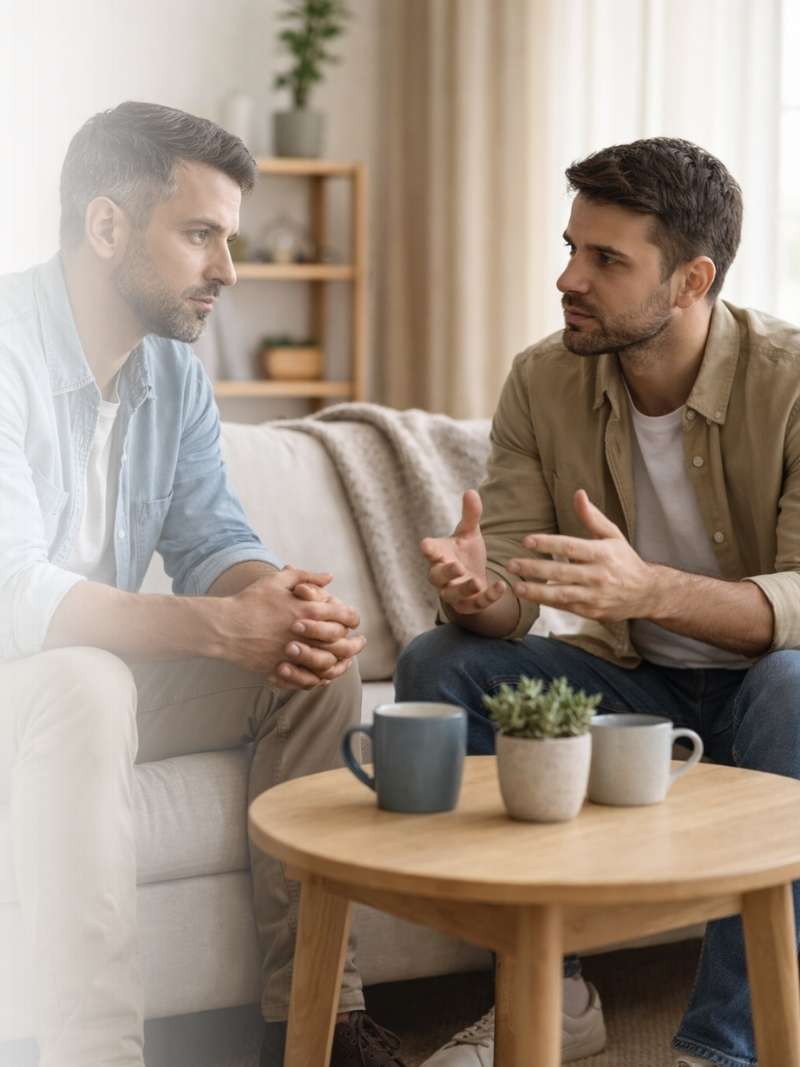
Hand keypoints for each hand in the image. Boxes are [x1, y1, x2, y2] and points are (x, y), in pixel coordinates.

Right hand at [222, 567, 362, 688]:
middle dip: (355, 645)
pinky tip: (323, 675)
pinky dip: (320, 679)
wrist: (225, 626)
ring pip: (329, 665)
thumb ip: (306, 577)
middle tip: (359, 644)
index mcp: (309, 610)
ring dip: (341, 664)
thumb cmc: (250, 601)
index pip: (345, 616)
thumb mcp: (277, 581)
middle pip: (343, 644)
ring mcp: (295, 654)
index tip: (353, 622)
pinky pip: (309, 680)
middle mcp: (306, 634)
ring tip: (345, 662)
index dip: (353, 619)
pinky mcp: (283, 669)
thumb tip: (329, 577)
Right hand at [420, 490, 505, 614]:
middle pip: (436, 576)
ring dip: (463, 589)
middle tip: (456, 567)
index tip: (427, 545)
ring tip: (476, 582)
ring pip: (451, 595)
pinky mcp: (467, 605)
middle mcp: (442, 575)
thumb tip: (471, 491)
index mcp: (439, 554)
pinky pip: (474, 605)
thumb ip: (470, 516)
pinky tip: (502, 587)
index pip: (429, 551)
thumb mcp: (469, 534)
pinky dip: (488, 597)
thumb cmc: (465, 553)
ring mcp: (453, 591)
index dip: (428, 549)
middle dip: (445, 572)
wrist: (474, 580)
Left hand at [507, 489, 653, 621]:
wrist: (646, 593)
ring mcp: (594, 596)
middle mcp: (599, 575)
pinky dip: (546, 601)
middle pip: (561, 572)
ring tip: (515, 586)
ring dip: (536, 591)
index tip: (526, 541)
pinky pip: (564, 606)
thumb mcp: (612, 535)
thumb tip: (577, 493)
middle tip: (510, 564)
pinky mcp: (591, 611)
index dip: (547, 544)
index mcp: (603, 553)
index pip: (570, 547)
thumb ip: (592, 517)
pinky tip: (529, 594)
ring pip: (561, 594)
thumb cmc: (625, 560)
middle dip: (533, 569)